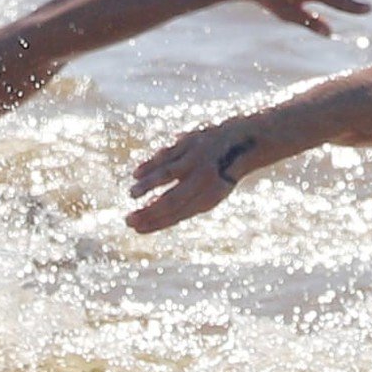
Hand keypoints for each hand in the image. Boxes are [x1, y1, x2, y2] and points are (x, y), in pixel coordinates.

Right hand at [126, 118, 258, 233]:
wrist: (244, 144)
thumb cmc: (219, 176)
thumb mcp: (209, 194)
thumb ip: (183, 205)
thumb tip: (152, 219)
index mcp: (207, 198)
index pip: (177, 215)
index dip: (155, 223)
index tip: (136, 229)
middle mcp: (203, 180)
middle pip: (170, 200)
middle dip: (148, 212)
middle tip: (127, 220)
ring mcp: (196, 160)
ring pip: (166, 174)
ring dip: (147, 185)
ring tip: (132, 194)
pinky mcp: (190, 143)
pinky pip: (166, 155)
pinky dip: (150, 165)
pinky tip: (136, 174)